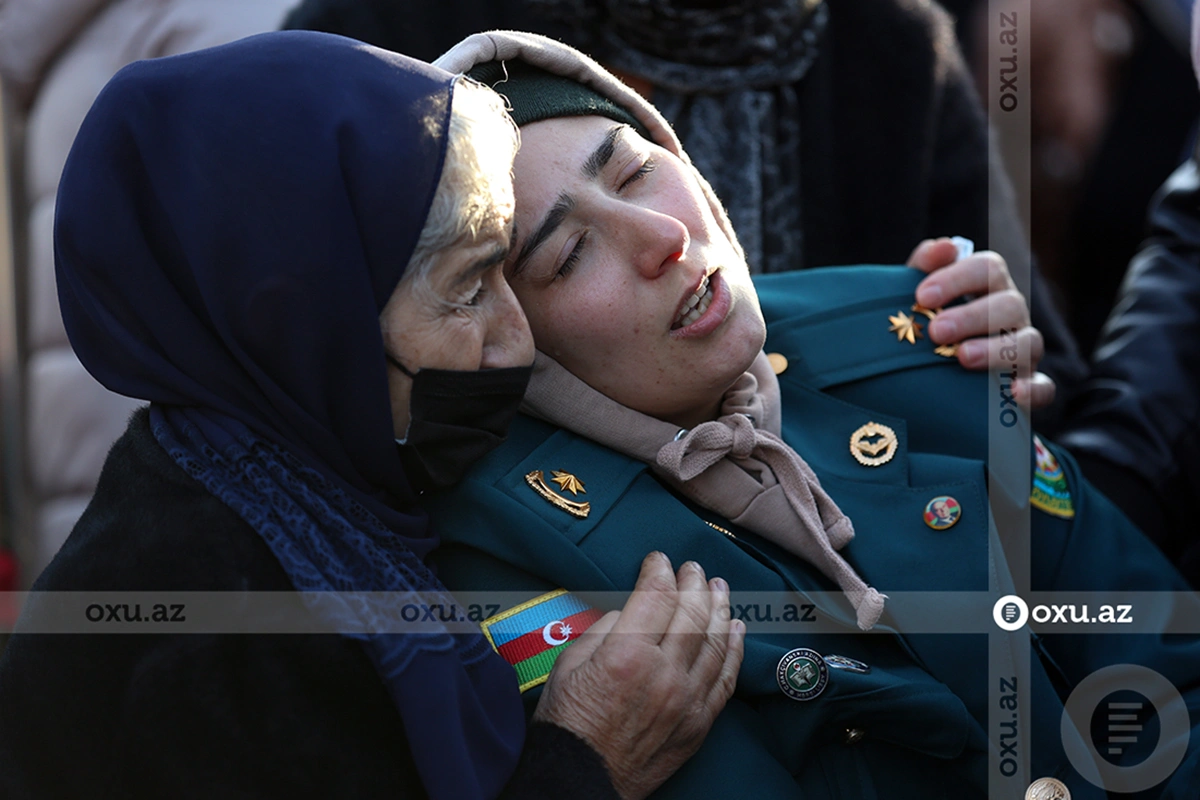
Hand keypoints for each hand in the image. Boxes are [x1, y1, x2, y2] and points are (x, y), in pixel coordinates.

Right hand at [532, 552, 744, 799]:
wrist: (580, 779)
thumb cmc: (568, 721)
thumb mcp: (570, 662)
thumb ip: (606, 629)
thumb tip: (633, 612)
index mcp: (626, 655)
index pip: (656, 597)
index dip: (660, 571)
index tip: (659, 560)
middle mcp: (663, 674)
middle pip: (692, 614)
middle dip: (694, 583)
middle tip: (694, 568)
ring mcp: (686, 700)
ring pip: (715, 642)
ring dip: (719, 608)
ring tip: (719, 587)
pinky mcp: (699, 723)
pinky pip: (725, 678)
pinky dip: (734, 649)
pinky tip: (736, 628)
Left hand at [907, 238, 1054, 408]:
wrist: (937, 379)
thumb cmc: (927, 326)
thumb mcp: (921, 297)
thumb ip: (924, 267)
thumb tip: (943, 246)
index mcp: (989, 286)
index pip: (987, 268)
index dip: (956, 279)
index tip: (922, 297)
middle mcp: (1012, 313)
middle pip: (1009, 304)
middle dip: (971, 316)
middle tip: (935, 331)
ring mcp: (1024, 349)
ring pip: (1028, 342)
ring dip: (995, 349)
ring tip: (962, 357)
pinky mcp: (1028, 384)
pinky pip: (1043, 386)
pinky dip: (1033, 390)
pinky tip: (1013, 394)